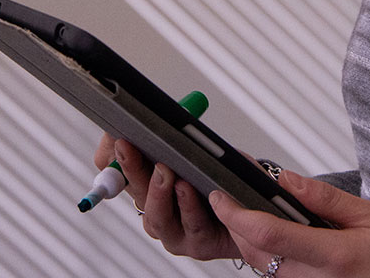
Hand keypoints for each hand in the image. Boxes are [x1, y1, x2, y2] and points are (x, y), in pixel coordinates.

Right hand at [92, 135, 241, 260]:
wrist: (257, 206)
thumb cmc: (221, 176)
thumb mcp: (193, 150)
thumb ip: (164, 136)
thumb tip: (132, 126)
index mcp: (148, 188)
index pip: (118, 174)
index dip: (112, 157)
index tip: (114, 136)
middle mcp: (157, 212)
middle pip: (136, 193)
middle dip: (131, 169)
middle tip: (129, 146)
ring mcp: (176, 232)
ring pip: (157, 217)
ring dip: (158, 192)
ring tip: (164, 170)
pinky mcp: (200, 244)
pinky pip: (192, 226)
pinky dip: (188, 206)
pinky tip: (188, 189)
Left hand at [208, 168, 369, 277]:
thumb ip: (324, 198)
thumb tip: (285, 180)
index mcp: (335, 255)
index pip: (269, 233)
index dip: (235, 214)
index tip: (220, 196)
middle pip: (255, 254)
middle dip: (235, 226)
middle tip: (229, 200)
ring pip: (262, 269)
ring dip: (248, 242)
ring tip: (248, 214)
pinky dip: (267, 257)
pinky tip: (273, 238)